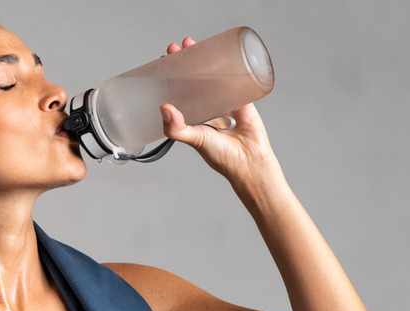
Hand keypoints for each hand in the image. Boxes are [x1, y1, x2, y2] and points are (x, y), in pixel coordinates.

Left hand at [161, 38, 280, 186]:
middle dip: (185, 63)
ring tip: (192, 44)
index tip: (163, 62)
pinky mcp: (243, 99)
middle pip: (193, 79)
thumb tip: (164, 107)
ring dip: (204, 59)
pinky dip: (229, 66)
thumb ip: (177, 128)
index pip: (177, 92)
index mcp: (192, 117)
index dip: (170, 77)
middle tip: (176, 48)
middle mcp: (206, 108)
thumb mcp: (195, 139)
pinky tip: (222, 52)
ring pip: (212, 76)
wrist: (251, 162)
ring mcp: (224, 102)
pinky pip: (235, 79)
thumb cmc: (221, 156)